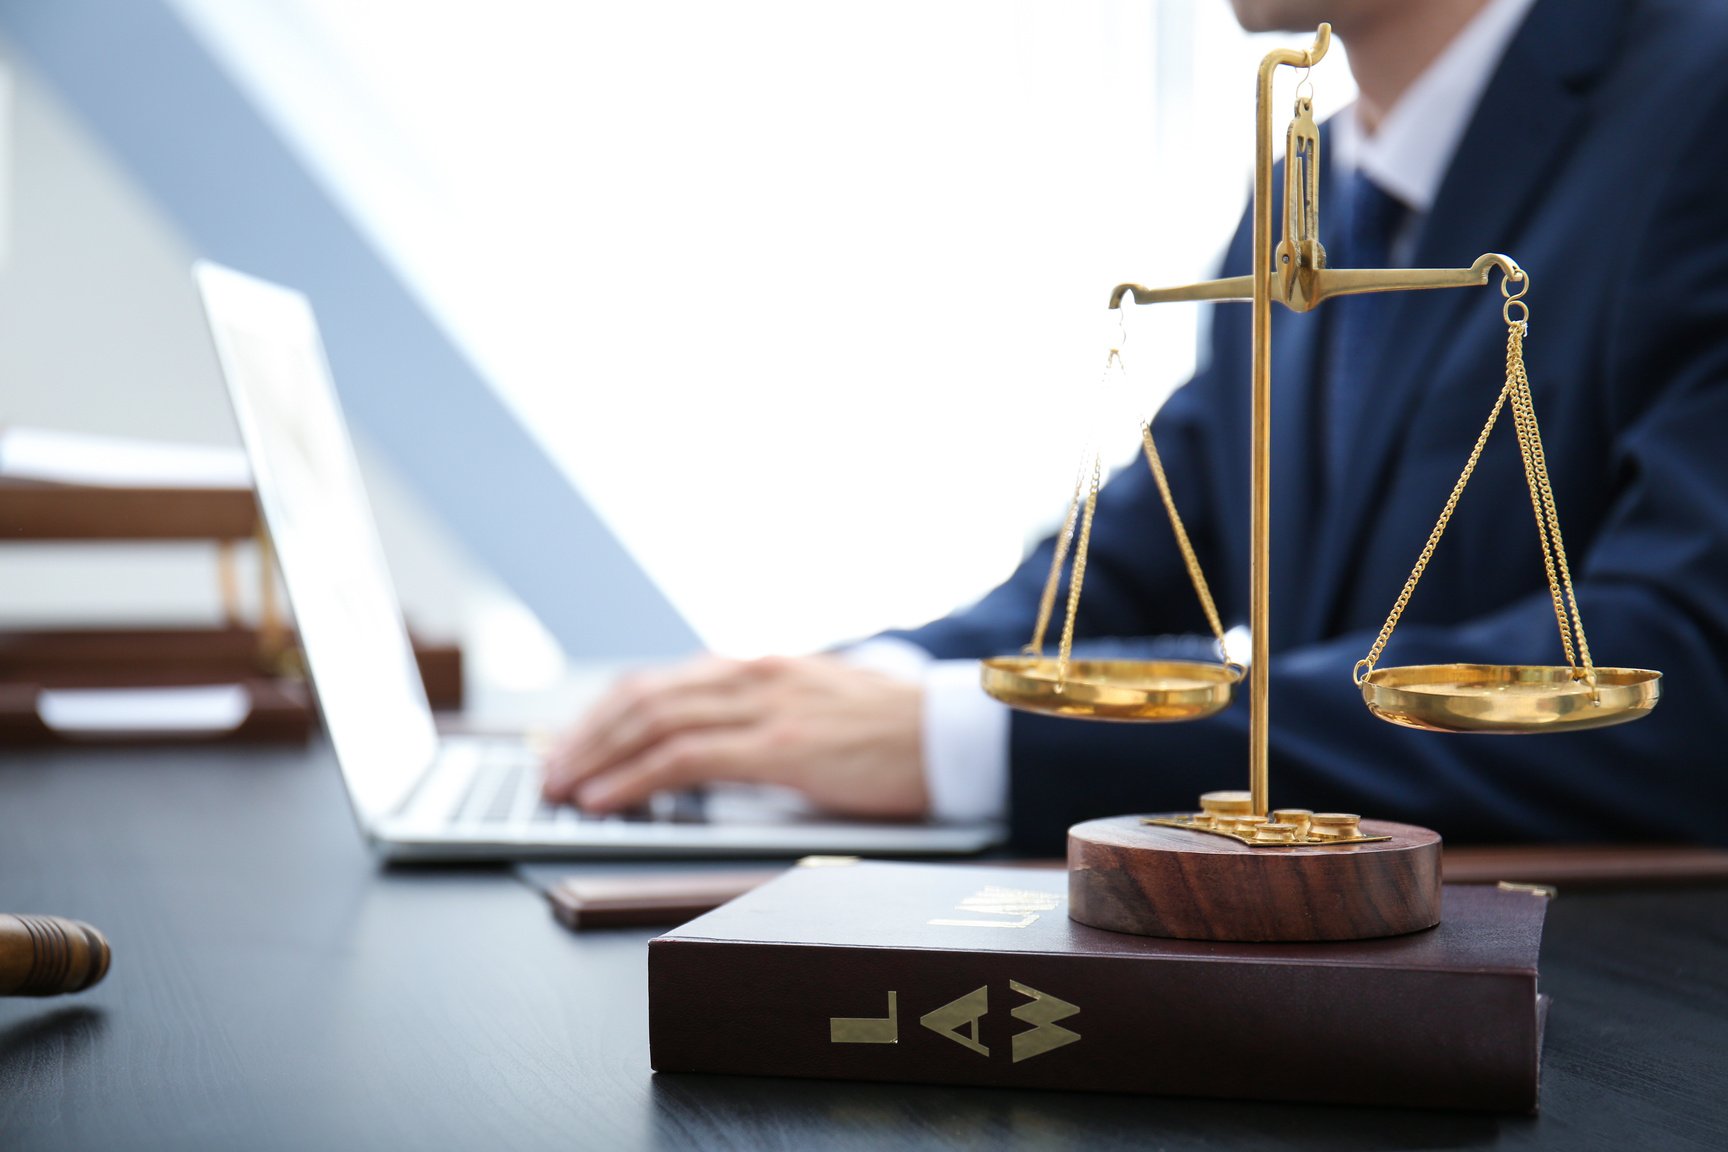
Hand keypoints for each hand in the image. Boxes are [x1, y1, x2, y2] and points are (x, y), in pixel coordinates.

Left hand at [540, 655, 928, 818]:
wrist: (951, 734)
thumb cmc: (888, 732)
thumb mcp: (812, 708)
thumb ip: (757, 716)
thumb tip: (701, 748)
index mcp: (755, 665)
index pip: (656, 683)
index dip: (601, 715)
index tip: (569, 746)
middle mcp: (751, 674)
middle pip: (641, 697)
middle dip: (585, 737)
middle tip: (547, 774)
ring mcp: (765, 706)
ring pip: (652, 723)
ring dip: (596, 759)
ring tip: (562, 790)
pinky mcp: (782, 746)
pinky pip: (686, 759)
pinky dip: (635, 778)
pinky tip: (605, 800)